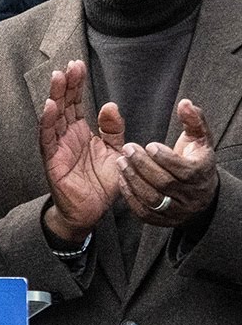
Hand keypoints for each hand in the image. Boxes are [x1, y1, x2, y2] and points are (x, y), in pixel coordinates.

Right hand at [39, 60, 124, 243]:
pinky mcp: (52, 159)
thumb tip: (110, 105)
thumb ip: (114, 130)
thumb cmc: (101, 182)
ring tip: (59, 77)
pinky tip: (50, 107)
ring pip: (53, 116)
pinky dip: (47, 122)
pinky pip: (47, 138)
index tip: (78, 64)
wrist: (91, 211)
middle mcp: (66, 135)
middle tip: (70, 65)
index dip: (76, 84)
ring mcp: (57, 146)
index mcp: (80, 131)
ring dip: (55, 96)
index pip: (76, 102)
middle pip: (64, 104)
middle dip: (66, 84)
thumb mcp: (116, 152)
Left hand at [117, 99, 218, 227]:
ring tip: (121, 161)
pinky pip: (143, 211)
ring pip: (152, 199)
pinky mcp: (161, 221)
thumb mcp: (199, 139)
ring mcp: (177, 211)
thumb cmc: (195, 160)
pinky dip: (130, 195)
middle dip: (143, 165)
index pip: (184, 171)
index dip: (165, 158)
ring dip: (133, 179)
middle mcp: (191, 197)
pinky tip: (122, 178)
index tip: (149, 145)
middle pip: (165, 184)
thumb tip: (185, 103)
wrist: (200, 193)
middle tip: (128, 149)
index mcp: (202, 175)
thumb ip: (193, 120)